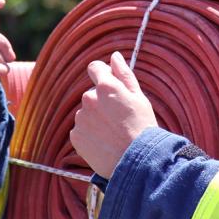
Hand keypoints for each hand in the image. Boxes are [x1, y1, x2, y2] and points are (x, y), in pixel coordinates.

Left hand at [71, 52, 156, 178]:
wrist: (136, 161)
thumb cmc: (142, 128)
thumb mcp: (139, 98)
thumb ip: (124, 74)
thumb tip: (114, 56)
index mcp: (106, 86)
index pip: (95, 68)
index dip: (103, 75)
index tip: (110, 86)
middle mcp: (89, 98)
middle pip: (92, 94)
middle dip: (102, 102)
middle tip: (119, 119)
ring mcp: (81, 118)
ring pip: (87, 113)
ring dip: (96, 119)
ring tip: (113, 133)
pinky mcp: (75, 136)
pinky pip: (81, 130)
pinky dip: (90, 134)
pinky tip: (104, 142)